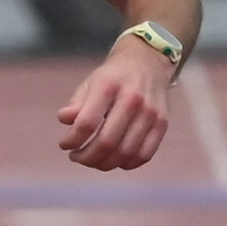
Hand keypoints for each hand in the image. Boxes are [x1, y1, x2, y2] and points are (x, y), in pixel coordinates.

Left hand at [54, 44, 170, 169]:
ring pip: (125, 153)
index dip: (72, 140)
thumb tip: (64, 119)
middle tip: (77, 157)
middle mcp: (132, 99)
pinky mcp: (163, 123)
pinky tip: (115, 160)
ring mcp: (150, 112)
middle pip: (107, 142)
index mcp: (109, 86)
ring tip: (93, 160)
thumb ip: (76, 103)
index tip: (64, 145)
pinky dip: (127, 164)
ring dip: (104, 164)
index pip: (87, 123)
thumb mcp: (90, 83)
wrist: (148, 61)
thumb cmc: (113, 77)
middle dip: (86, 157)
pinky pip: (145, 154)